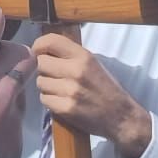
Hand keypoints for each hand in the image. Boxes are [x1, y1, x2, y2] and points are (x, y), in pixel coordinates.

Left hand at [32, 31, 153, 157]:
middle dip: (44, 69)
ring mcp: (70, 91)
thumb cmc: (106, 88)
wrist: (120, 116)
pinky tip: (61, 101)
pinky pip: (44, 99)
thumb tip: (43, 49)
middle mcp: (76, 71)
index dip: (39, 45)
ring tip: (60, 89)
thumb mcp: (93, 63)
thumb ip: (70, 55)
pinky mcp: (66, 109)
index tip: (37, 51)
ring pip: (40, 82)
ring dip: (47, 86)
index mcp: (84, 57)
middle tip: (53, 75)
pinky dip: (49, 101)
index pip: (51, 41)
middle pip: (41, 63)